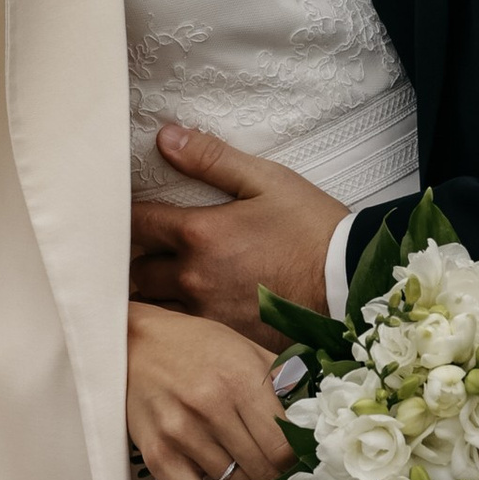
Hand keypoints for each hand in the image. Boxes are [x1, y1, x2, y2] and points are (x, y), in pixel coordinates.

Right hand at [125, 302, 295, 479]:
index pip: (286, 444)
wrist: (136, 344)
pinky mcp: (159, 458)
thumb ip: (284, 383)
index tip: (298, 455)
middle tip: (278, 467)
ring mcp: (182, 436)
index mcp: (239, 378)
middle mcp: (210, 408)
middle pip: (266, 469)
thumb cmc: (196, 346)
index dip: (298, 457)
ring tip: (257, 477)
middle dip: (279, 475)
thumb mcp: (247, 350)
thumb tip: (313, 421)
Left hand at [130, 127, 341, 337]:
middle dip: (140, 258)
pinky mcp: (223, 341)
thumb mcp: (267, 181)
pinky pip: (183, 335)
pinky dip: (179, 323)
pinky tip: (195, 310)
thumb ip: (211, 158)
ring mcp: (207, 315)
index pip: (136, 224)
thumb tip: (166, 137)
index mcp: (199, 234)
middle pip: (137, 271)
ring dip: (156, 294)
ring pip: (155, 307)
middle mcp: (194, 278)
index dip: (128, 216)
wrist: (350, 285)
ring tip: (169, 282)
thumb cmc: (312, 229)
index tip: (135, 213)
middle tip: (153, 249)